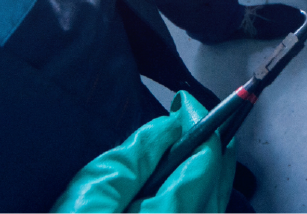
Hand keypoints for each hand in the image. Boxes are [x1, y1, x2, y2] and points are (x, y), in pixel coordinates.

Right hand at [49, 92, 234, 213]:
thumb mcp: (89, 198)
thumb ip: (134, 158)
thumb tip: (168, 127)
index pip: (205, 160)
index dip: (199, 123)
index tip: (183, 102)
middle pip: (217, 181)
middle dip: (206, 143)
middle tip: (184, 117)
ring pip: (212, 203)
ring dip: (202, 170)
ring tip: (177, 146)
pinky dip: (193, 196)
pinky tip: (173, 184)